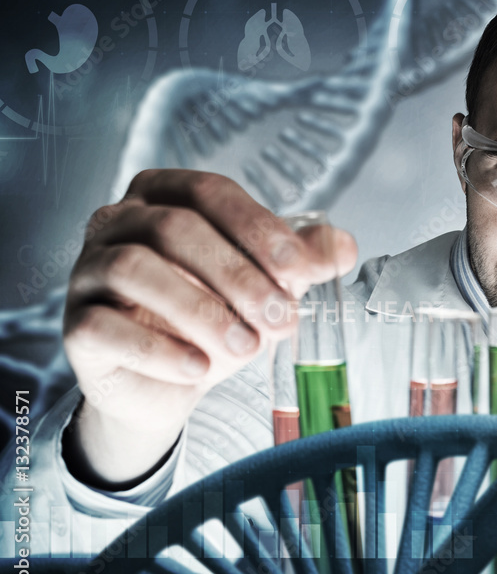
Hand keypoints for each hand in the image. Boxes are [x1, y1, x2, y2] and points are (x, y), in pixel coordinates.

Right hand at [61, 169, 356, 488]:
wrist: (171, 381)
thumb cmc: (215, 317)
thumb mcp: (265, 284)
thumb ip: (302, 260)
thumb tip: (343, 245)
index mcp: (164, 195)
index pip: (211, 192)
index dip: (258, 228)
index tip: (299, 270)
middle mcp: (117, 222)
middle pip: (175, 229)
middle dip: (238, 276)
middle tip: (282, 320)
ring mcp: (88, 271)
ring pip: (136, 269)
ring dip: (201, 311)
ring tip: (247, 348)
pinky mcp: (75, 324)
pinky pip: (106, 326)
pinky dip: (160, 350)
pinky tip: (200, 370)